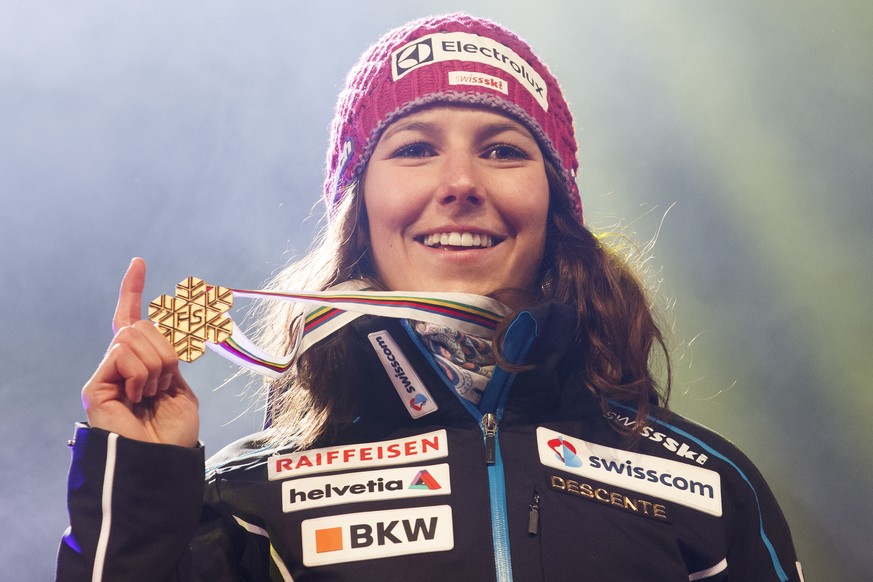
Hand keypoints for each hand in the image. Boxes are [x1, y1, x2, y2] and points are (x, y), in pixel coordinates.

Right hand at [82, 258, 198, 446]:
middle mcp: (121, 363)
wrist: (162, 460)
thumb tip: (167, 324)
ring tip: (151, 394)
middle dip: (167, 351)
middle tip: (166, 383)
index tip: (139, 263)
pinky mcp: (96, 385)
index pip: (132, 318)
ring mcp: (107, 373)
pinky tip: (136, 397)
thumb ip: (170, 355)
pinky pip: (123, 354)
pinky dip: (140, 373)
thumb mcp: (180, 386)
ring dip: (156, 365)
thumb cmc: (173, 432)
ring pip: (135, 337)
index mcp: (142, 361)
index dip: (133, 290)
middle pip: (143, 326)